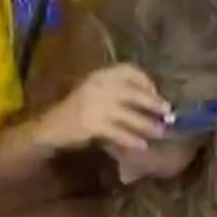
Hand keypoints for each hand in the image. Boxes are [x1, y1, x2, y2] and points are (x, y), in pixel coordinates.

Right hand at [36, 64, 171, 151]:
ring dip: (148, 125)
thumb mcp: (93, 92)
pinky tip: (141, 145)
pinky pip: (120, 132)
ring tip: (160, 132)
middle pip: (135, 92)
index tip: (157, 93)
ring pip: (131, 115)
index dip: (147, 82)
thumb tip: (149, 100)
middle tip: (168, 113)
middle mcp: (100, 86)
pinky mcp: (94, 124)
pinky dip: (132, 139)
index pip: (130, 70)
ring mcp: (97, 105)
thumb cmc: (74, 111)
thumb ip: (116, 92)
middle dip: (154, 103)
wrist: (49, 127)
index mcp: (100, 75)